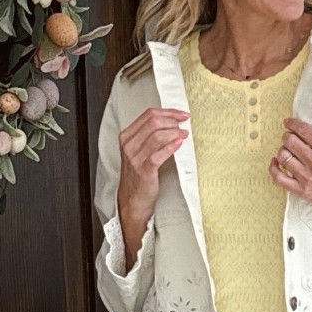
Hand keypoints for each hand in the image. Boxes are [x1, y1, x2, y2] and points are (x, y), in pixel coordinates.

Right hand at [116, 105, 189, 263]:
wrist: (133, 199)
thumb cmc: (139, 175)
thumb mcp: (139, 151)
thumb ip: (150, 135)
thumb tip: (172, 121)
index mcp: (127, 136)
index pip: (148, 114)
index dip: (168, 111)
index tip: (181, 114)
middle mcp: (129, 145)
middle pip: (153, 122)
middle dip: (173, 120)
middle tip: (184, 125)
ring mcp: (135, 158)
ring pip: (157, 135)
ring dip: (175, 132)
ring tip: (184, 134)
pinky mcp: (144, 170)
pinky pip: (159, 154)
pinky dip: (172, 146)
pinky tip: (179, 144)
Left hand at [270, 117, 311, 228]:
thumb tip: (304, 135)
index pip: (304, 130)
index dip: (293, 123)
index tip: (289, 123)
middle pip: (290, 141)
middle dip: (287, 136)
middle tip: (288, 137)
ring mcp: (307, 176)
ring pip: (283, 156)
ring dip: (282, 150)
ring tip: (286, 150)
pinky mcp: (301, 190)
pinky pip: (279, 177)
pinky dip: (273, 167)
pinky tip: (275, 162)